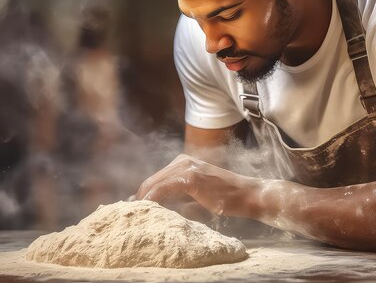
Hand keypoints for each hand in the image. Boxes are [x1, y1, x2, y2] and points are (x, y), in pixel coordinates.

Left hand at [134, 154, 260, 218]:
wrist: (247, 195)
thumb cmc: (225, 199)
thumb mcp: (196, 197)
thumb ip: (176, 200)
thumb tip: (153, 208)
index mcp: (183, 163)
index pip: (155, 180)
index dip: (141, 195)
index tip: (132, 209)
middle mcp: (182, 160)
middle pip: (150, 181)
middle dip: (138, 198)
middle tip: (127, 214)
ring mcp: (186, 167)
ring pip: (153, 183)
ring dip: (142, 200)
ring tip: (134, 215)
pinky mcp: (190, 177)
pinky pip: (162, 188)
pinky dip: (152, 199)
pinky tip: (146, 209)